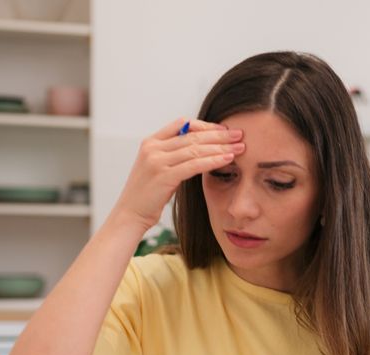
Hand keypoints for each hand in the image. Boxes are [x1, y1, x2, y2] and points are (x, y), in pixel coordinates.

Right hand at [110, 117, 244, 231]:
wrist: (130, 214)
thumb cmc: (148, 194)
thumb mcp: (158, 168)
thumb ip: (174, 155)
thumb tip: (200, 148)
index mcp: (151, 142)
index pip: (182, 124)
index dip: (205, 125)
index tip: (224, 130)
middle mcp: (153, 148)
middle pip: (192, 135)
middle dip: (219, 135)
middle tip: (240, 134)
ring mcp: (157, 161)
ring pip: (196, 149)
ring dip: (221, 147)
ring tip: (240, 147)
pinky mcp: (164, 176)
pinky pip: (194, 165)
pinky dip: (213, 160)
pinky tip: (228, 159)